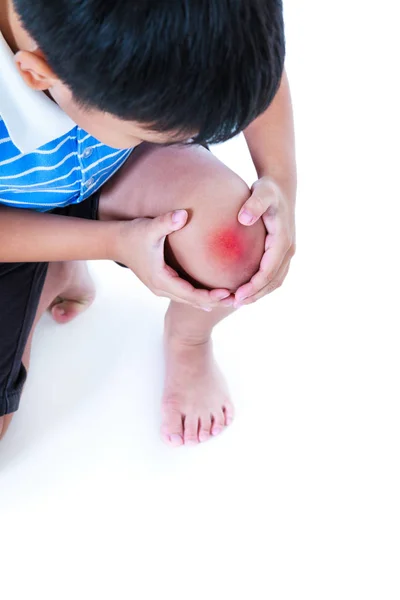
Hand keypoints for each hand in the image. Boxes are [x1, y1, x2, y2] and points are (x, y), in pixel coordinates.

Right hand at [114, 209, 230, 310]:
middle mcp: (162, 288)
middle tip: (238, 301)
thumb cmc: (134, 234)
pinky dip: (201, 296)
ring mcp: (162, 288)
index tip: (227, 293)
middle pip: (193, 301)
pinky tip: (216, 295)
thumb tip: (183, 214)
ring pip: (190, 300)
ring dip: (209, 301)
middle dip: (215, 302)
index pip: (190, 294)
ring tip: (232, 300)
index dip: (209, 296)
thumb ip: (167, 222)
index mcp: (161, 279)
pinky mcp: (164, 283)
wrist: (117, 242)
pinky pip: (186, 294)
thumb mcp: (150, 227)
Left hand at [235, 176, 295, 305]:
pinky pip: (274, 275)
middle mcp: (288, 250)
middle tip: (234, 303)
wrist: (281, 187)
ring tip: (238, 301)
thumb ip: (253, 204)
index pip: (268, 271)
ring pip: (275, 281)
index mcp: (282, 240)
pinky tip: (245, 289)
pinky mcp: (281, 253)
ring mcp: (286, 253)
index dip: (253, 286)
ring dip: (259, 293)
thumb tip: (243, 219)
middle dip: (255, 295)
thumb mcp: (261, 192)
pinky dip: (261, 286)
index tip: (237, 295)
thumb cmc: (268, 190)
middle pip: (273, 281)